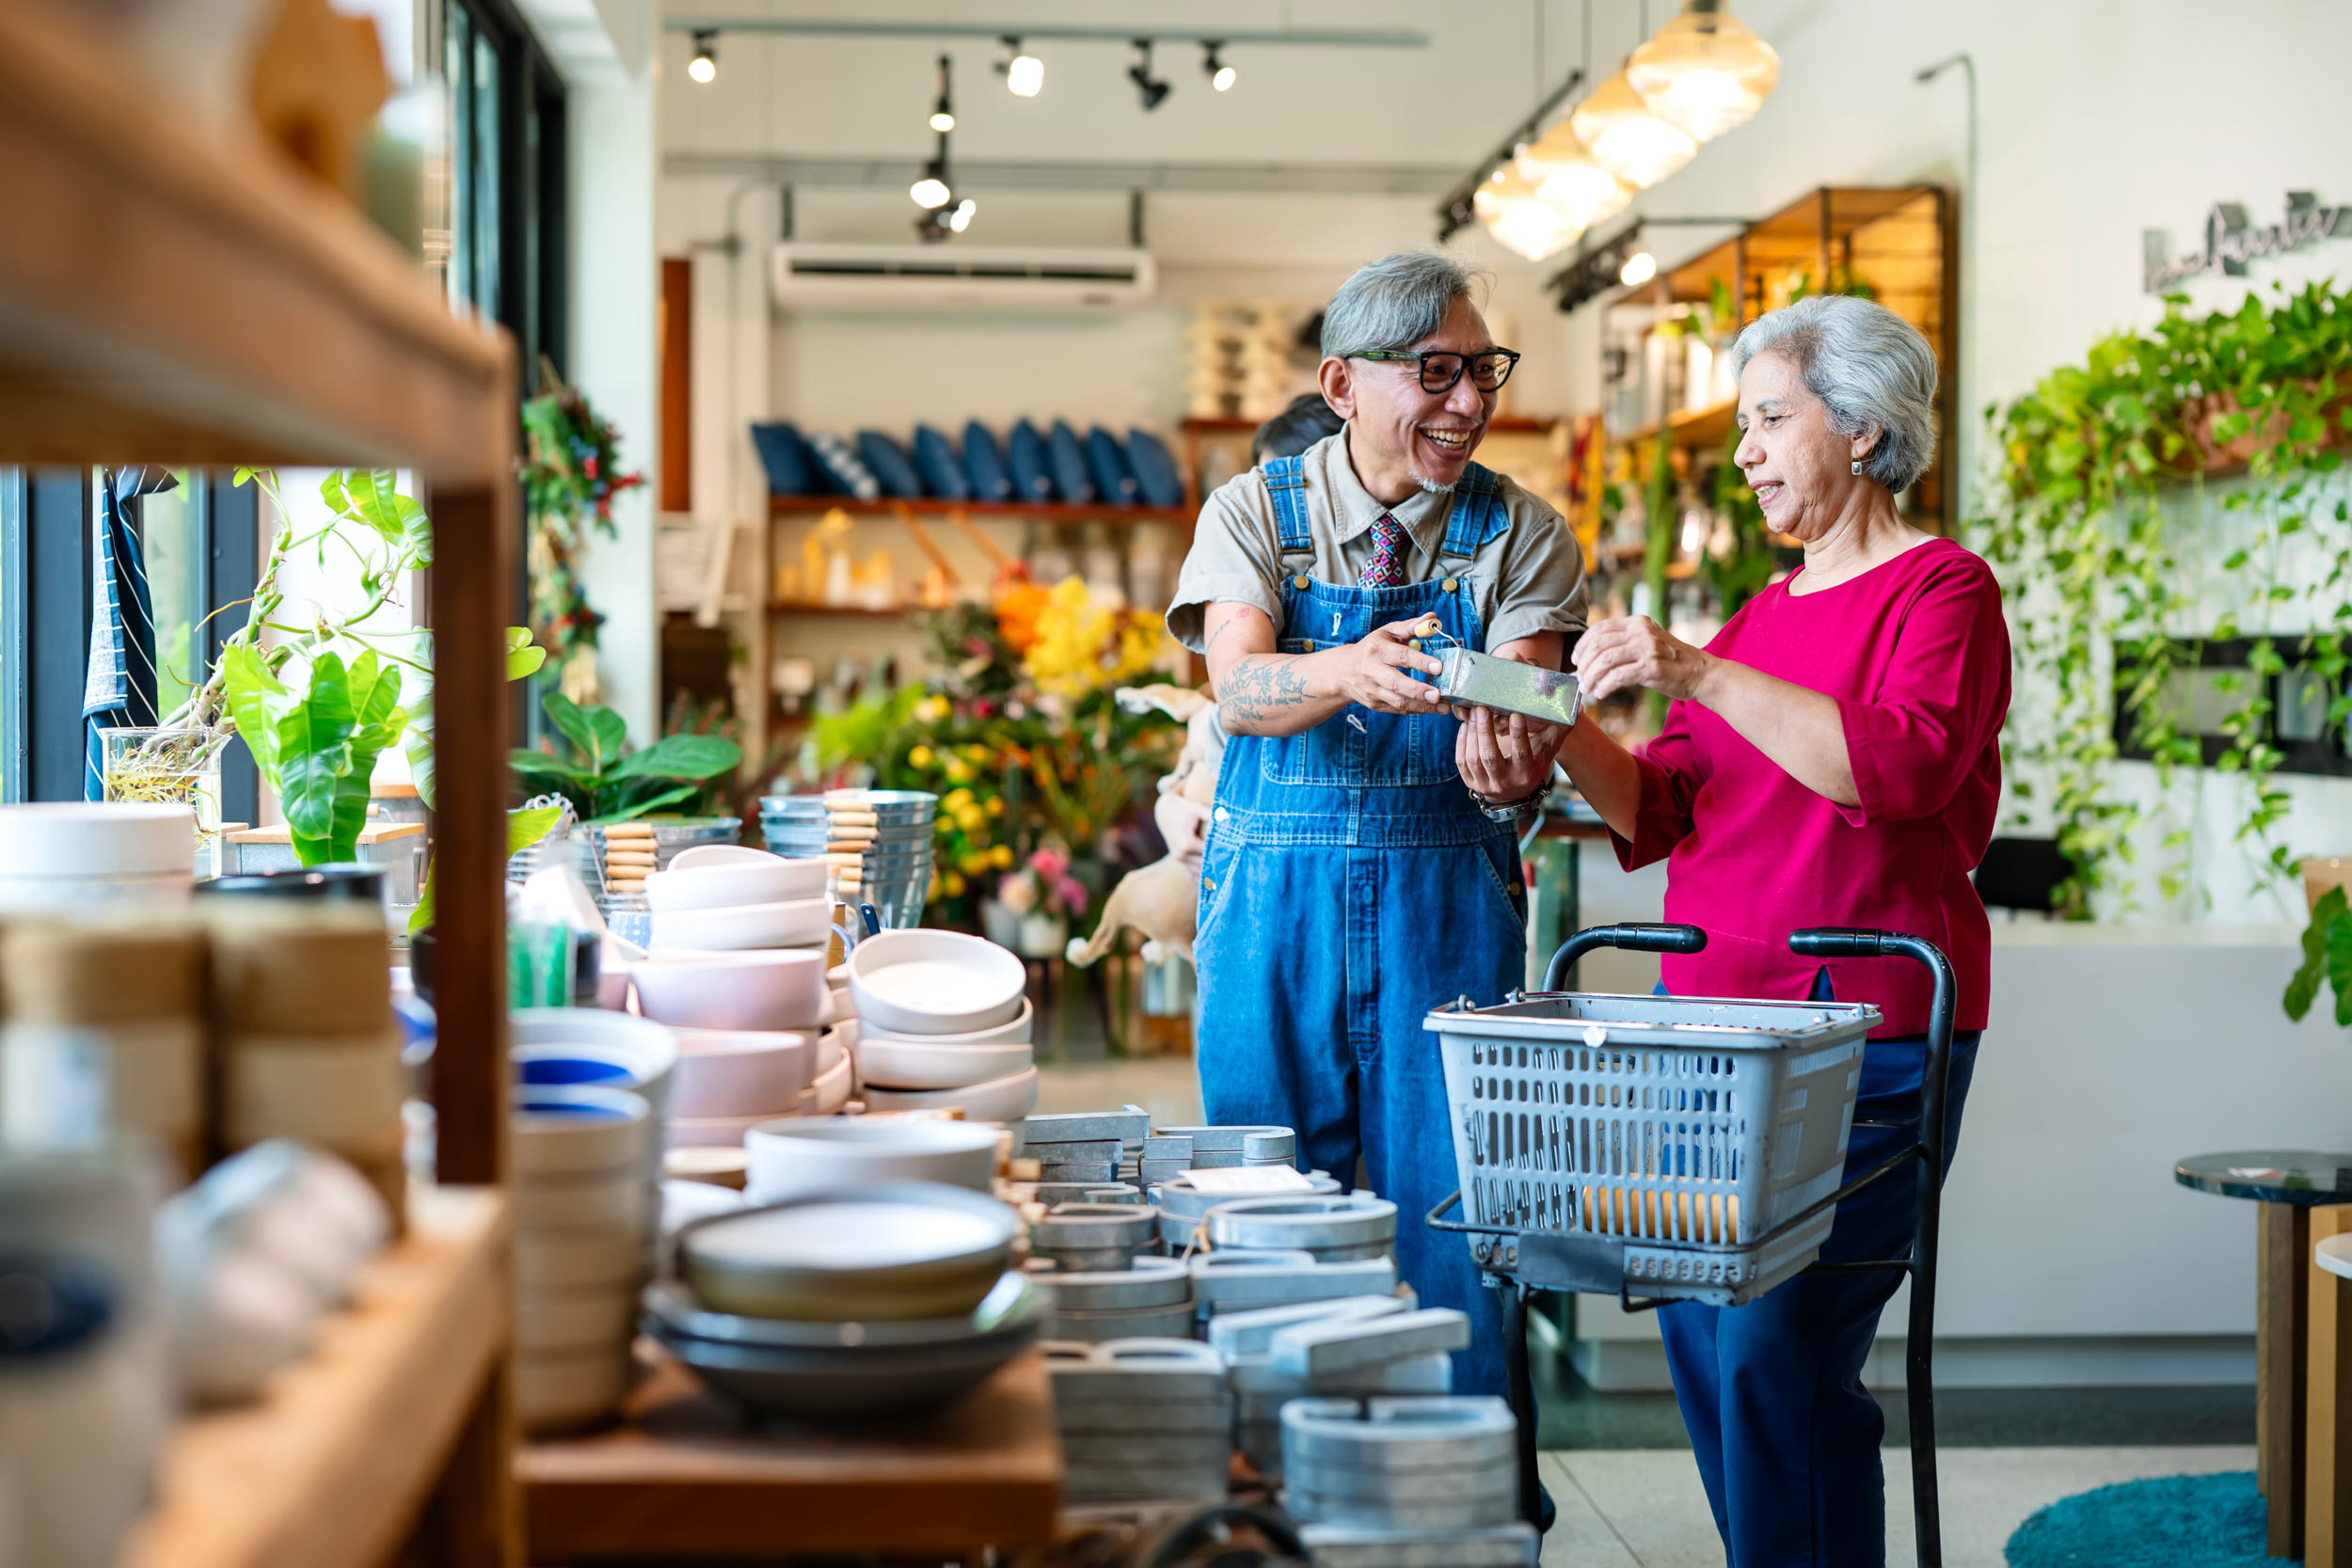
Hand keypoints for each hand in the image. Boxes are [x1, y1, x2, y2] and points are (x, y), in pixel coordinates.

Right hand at [1334, 618, 1448, 714]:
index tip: (1439, 667)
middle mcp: (1372, 671)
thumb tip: (1433, 618)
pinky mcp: (1375, 704)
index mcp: (1377, 650)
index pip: (1400, 656)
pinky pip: (1398, 710)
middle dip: (1418, 690)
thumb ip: (1411, 626)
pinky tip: (1433, 709)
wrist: (1344, 671)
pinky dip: (1417, 710)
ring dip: (1422, 706)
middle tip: (1438, 694)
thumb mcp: (1387, 632)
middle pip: (1396, 683)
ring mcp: (1372, 691)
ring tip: (1443, 706)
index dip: (1420, 662)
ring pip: (1398, 701)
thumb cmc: (1372, 648)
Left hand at [1456, 701, 1563, 803]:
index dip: (1517, 734)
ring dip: (1472, 735)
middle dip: (1485, 731)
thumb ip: (1560, 729)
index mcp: (1526, 774)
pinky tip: (1465, 727)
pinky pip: (1462, 763)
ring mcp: (1485, 785)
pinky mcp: (1471, 783)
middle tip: (1482, 708)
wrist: (1515, 791)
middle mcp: (1505, 783)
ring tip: (1474, 714)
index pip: (1521, 753)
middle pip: (1491, 756)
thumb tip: (1577, 708)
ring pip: (1474, 759)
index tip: (1514, 714)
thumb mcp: (1547, 750)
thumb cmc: (1533, 762)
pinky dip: (1461, 744)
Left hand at [1572, 615, 1712, 703]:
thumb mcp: (1648, 644)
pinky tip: (1601, 693)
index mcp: (1638, 623)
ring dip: (1591, 677)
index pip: (1600, 628)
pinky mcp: (1652, 667)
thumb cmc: (1672, 663)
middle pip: (1599, 644)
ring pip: (1605, 660)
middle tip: (1580, 680)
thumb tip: (1589, 662)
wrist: (1702, 673)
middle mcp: (1642, 632)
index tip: (1575, 660)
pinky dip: (1604, 686)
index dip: (1583, 644)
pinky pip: (1618, 676)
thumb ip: (1624, 646)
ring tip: (1587, 689)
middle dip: (1584, 664)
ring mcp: (1648, 648)